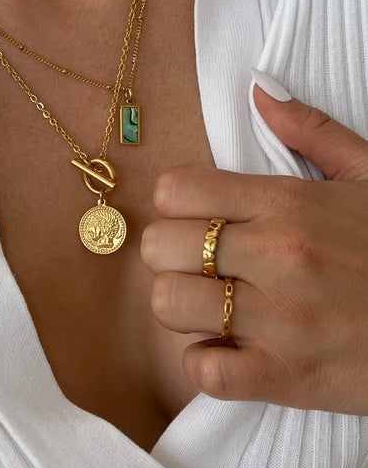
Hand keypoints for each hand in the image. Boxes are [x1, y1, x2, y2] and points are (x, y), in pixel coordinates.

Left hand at [141, 75, 367, 413]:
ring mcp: (278, 321)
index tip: (196, 217)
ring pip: (168, 304)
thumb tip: (259, 88)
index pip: (175, 189)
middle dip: (170, 254)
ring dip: (182, 306)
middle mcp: (276, 256)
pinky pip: (202, 371)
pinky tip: (232, 349)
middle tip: (201, 263)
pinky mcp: (285, 378)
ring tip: (215, 305)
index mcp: (287, 203)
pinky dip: (207, 363)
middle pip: (158, 246)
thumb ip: (310, 129)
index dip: (175, 203)